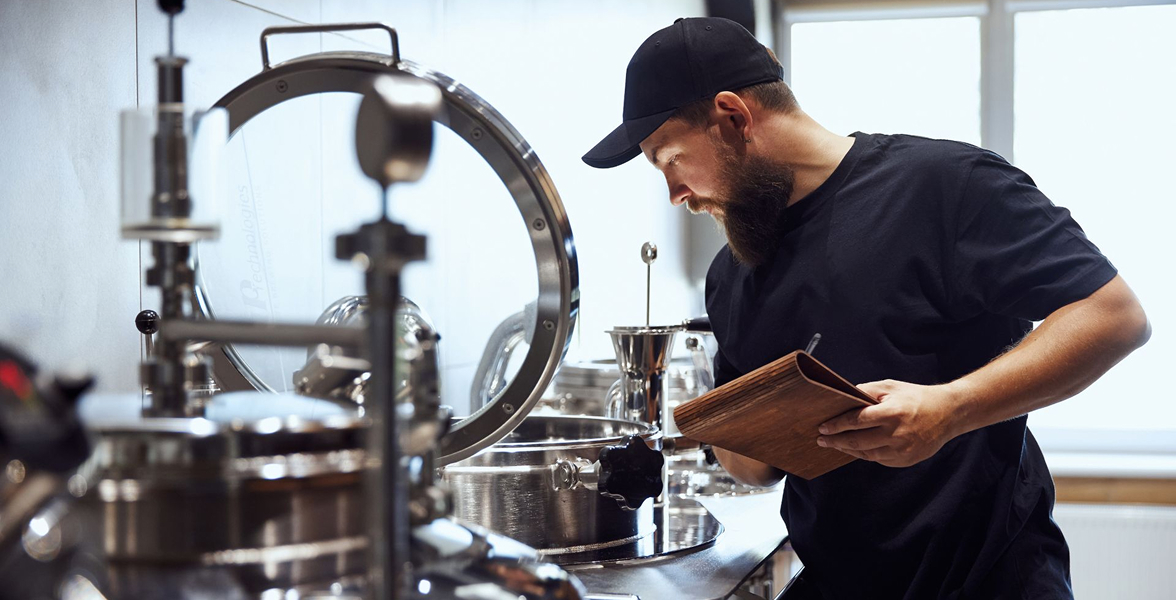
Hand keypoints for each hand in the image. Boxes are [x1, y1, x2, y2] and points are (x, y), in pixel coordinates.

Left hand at [816, 379, 960, 467]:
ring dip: (847, 450)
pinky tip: (854, 448)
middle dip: (835, 441)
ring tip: (834, 444)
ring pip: (866, 454)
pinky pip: (879, 459)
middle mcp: (897, 434)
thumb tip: (841, 396)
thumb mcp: (891, 387)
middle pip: (857, 441)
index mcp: (892, 412)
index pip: (856, 421)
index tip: (822, 427)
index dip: (836, 425)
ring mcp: (902, 450)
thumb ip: (865, 391)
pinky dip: (865, 454)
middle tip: (821, 439)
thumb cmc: (916, 397)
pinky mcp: (906, 460)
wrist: (948, 413)